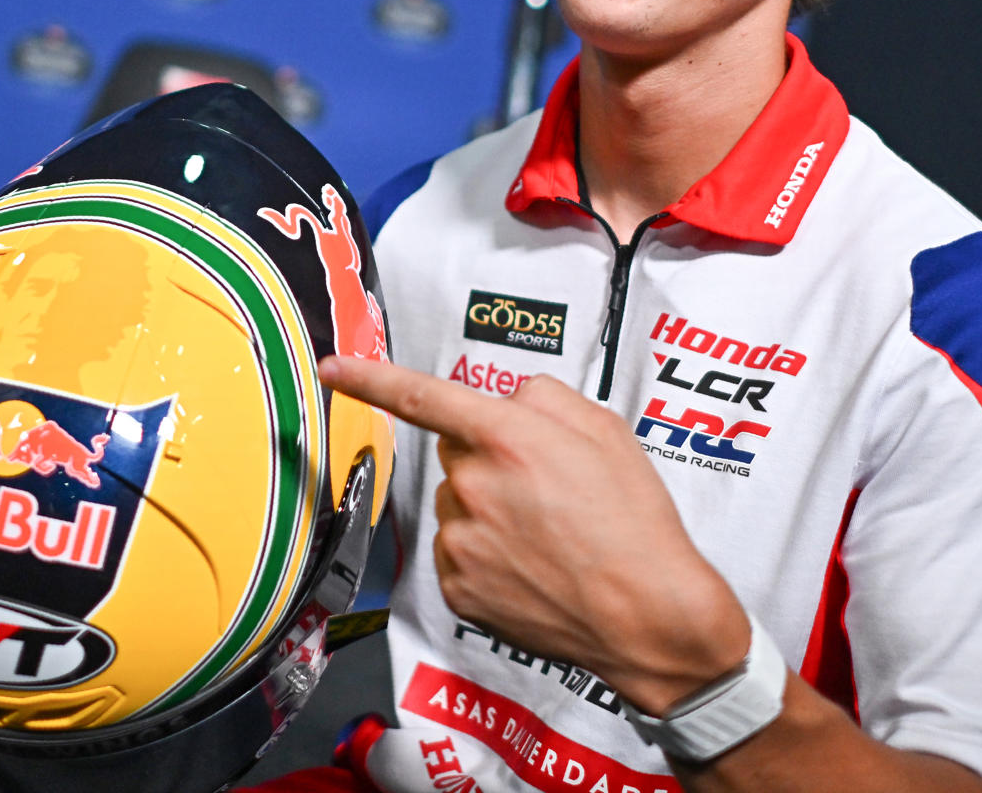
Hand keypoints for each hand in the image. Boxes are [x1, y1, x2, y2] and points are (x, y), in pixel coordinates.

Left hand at [318, 354, 749, 713]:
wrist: (648, 614)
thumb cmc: (635, 524)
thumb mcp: (607, 430)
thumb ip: (546, 399)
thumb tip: (510, 401)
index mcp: (508, 437)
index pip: (421, 396)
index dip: (370, 376)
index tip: (334, 367)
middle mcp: (473, 486)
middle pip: (456, 452)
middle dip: (489, 457)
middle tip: (544, 485)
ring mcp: (461, 541)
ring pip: (457, 505)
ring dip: (488, 509)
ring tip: (547, 533)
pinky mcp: (458, 589)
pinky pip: (458, 553)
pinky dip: (486, 555)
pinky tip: (531, 565)